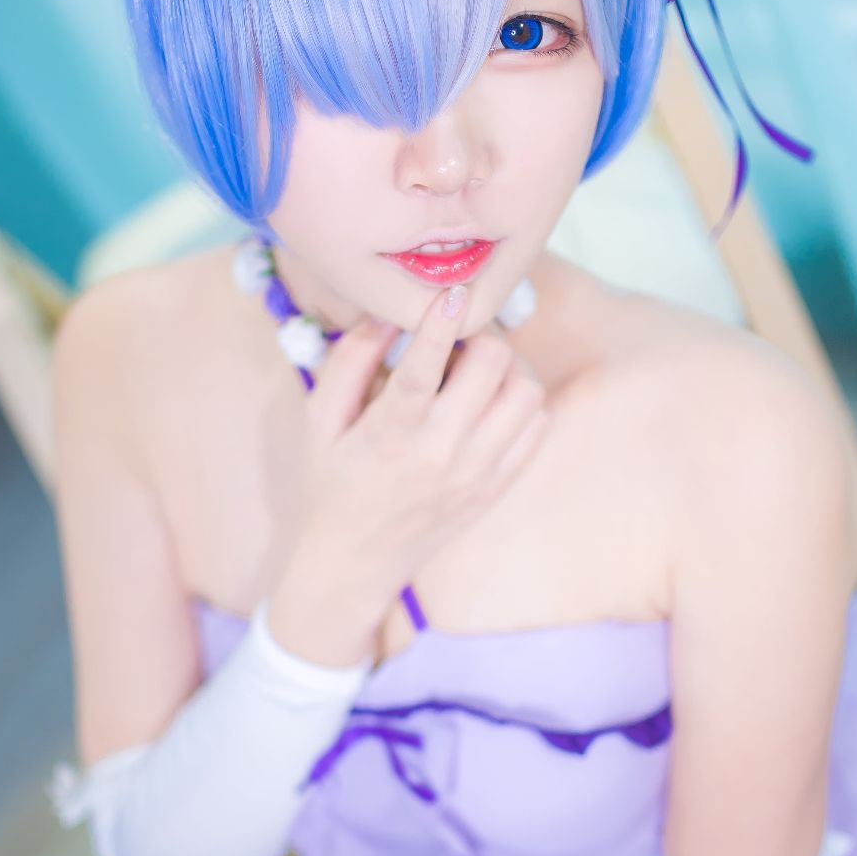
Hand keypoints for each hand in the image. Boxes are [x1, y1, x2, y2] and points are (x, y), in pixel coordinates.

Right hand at [274, 279, 550, 634]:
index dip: (441, 323)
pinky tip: (491, 399)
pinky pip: (537, 426)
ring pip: (527, 393)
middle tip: (459, 339)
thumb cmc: (329, 484)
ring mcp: (477, 473)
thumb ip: (350, 361)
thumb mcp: (319, 421)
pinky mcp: (497, 486)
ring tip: (477, 368)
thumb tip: (387, 313)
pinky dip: (522, 401)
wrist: (353, 562)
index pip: (424, 369)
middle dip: (479, 337)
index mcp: (391, 436)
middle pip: (493, 368)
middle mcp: (442, 455)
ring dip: (508, 366)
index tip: (451, 293)